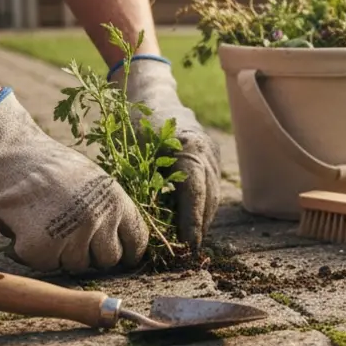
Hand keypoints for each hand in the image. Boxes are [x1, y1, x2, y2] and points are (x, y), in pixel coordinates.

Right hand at [0, 90, 147, 272]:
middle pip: (109, 259)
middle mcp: (98, 219)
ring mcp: (71, 234)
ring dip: (64, 254)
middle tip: (75, 240)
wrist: (11, 155)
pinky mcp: (42, 247)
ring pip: (77, 265)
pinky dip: (35, 253)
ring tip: (47, 226)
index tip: (125, 258)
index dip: (130, 252)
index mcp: (115, 200)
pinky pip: (47, 264)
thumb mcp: (93, 181)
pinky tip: (27, 231)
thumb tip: (118, 241)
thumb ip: (107, 210)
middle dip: (94, 254)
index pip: (136, 240)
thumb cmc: (51, 167)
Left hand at [115, 57, 220, 251]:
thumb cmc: (134, 123)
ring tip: (188, 242)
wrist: (151, 94)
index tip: (186, 244)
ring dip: (202, 218)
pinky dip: (202, 205)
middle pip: (209, 196)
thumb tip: (142, 223)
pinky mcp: (212, 156)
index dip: (192, 221)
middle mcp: (206, 150)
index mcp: (187, 147)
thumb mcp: (131, 151)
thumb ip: (139, 184)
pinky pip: (211, 186)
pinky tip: (190, 221)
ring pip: (213, 194)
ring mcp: (212, 152)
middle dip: (199, 225)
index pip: (195, 192)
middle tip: (186, 251)